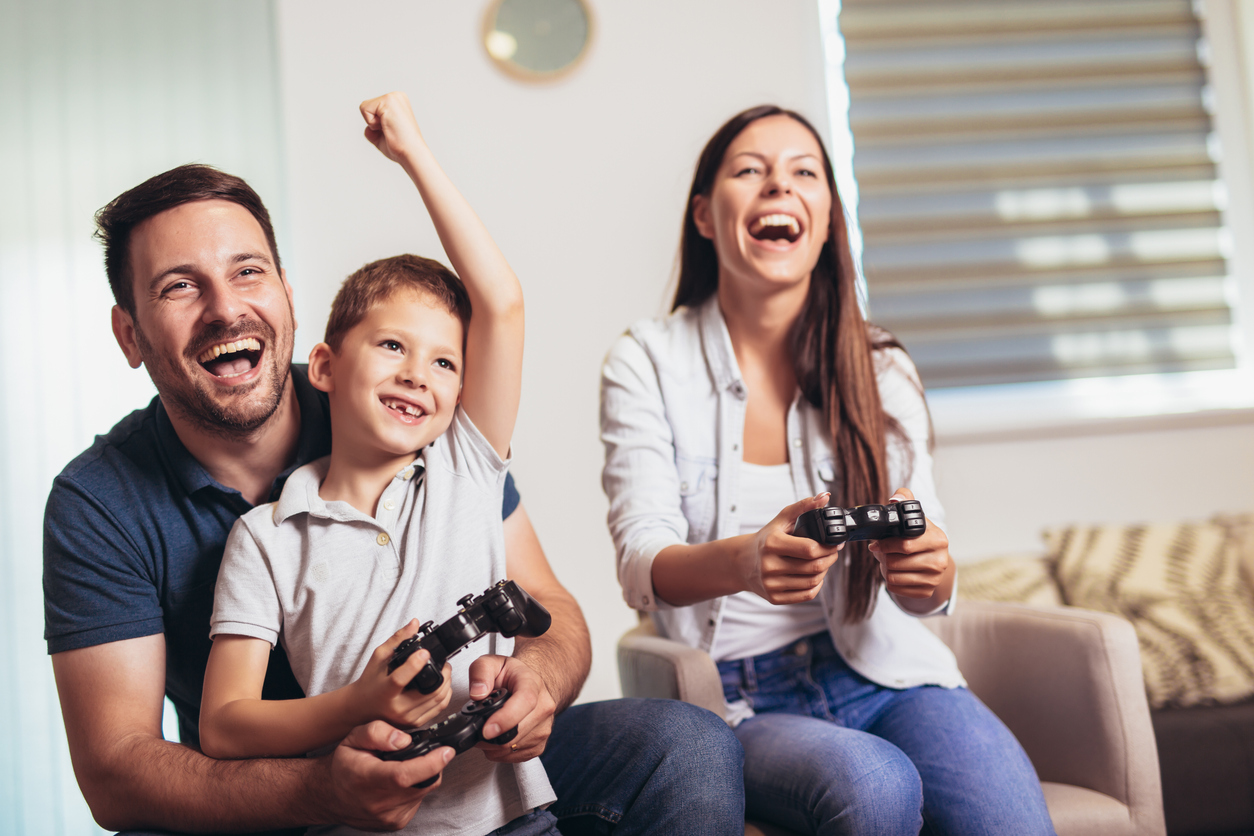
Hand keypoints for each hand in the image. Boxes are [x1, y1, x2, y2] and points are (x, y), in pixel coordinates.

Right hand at [315, 720, 453, 829]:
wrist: (330, 795)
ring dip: (422, 777)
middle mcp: (378, 803)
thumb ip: (378, 732)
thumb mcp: (354, 737)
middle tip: (418, 754)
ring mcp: (388, 817)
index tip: (447, 751)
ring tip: (402, 768)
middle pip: (422, 783)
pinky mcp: (396, 824)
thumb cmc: (344, 764)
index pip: (404, 775)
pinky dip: (416, 789)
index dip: (430, 763)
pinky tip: (400, 783)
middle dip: (430, 765)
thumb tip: (405, 740)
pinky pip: (418, 801)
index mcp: (367, 779)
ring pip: (424, 791)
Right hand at [350, 619, 453, 728]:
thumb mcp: (378, 657)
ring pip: (438, 700)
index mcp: (384, 691)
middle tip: (444, 662)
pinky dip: (445, 695)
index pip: (400, 679)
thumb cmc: (370, 682)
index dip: (414, 665)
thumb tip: (414, 624)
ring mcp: (407, 718)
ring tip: (444, 671)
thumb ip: (397, 640)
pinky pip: (438, 709)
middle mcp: (397, 707)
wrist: (362, 708)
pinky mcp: (415, 723)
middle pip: (428, 691)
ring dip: (447, 682)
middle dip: (443, 673)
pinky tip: (442, 685)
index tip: (424, 652)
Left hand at [360, 91, 426, 164]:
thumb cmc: (401, 148)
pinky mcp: (388, 100)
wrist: (411, 153)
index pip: (373, 109)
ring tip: (389, 128)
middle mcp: (397, 96)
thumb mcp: (383, 137)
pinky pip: (365, 109)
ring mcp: (393, 96)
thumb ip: (373, 130)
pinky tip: (387, 125)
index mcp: (398, 102)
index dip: (376, 124)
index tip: (392, 131)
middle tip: (390, 130)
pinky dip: (372, 122)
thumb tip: (367, 129)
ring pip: (364, 107)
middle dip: (374, 123)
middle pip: (367, 106)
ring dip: (373, 123)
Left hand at [467, 655, 555, 762]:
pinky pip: (515, 757)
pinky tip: (497, 738)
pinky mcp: (540, 745)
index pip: (525, 702)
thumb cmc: (509, 676)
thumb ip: (480, 673)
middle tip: (477, 727)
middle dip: (490, 736)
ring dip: (492, 745)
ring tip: (487, 729)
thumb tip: (477, 694)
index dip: (505, 719)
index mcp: (532, 684)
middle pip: (516, 732)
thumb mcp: (491, 663)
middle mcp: (544, 707)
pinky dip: (500, 752)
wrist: (528, 685)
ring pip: (513, 748)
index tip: (486, 730)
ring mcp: (544, 728)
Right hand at [742, 493, 843, 604]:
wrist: (742, 562)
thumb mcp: (781, 520)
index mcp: (772, 543)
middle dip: (830, 558)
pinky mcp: (774, 598)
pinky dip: (816, 586)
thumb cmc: (766, 539)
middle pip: (814, 567)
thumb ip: (803, 507)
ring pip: (812, 582)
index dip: (829, 547)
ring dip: (824, 572)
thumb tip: (825, 497)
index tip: (835, 542)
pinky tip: (814, 576)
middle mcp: (769, 565)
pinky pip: (806, 595)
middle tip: (833, 552)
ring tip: (823, 562)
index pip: (810, 549)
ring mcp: (771, 584)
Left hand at [868, 487, 951, 600]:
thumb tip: (896, 498)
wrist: (934, 560)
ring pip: (893, 577)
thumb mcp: (915, 518)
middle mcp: (940, 561)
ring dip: (885, 569)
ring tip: (890, 561)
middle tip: (883, 552)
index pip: (905, 545)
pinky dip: (891, 581)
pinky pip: (895, 589)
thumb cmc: (920, 537)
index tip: (874, 544)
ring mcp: (934, 578)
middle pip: (895, 563)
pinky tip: (897, 572)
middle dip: (884, 557)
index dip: (885, 545)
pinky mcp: (926, 592)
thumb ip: (905, 501)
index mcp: (938, 540)